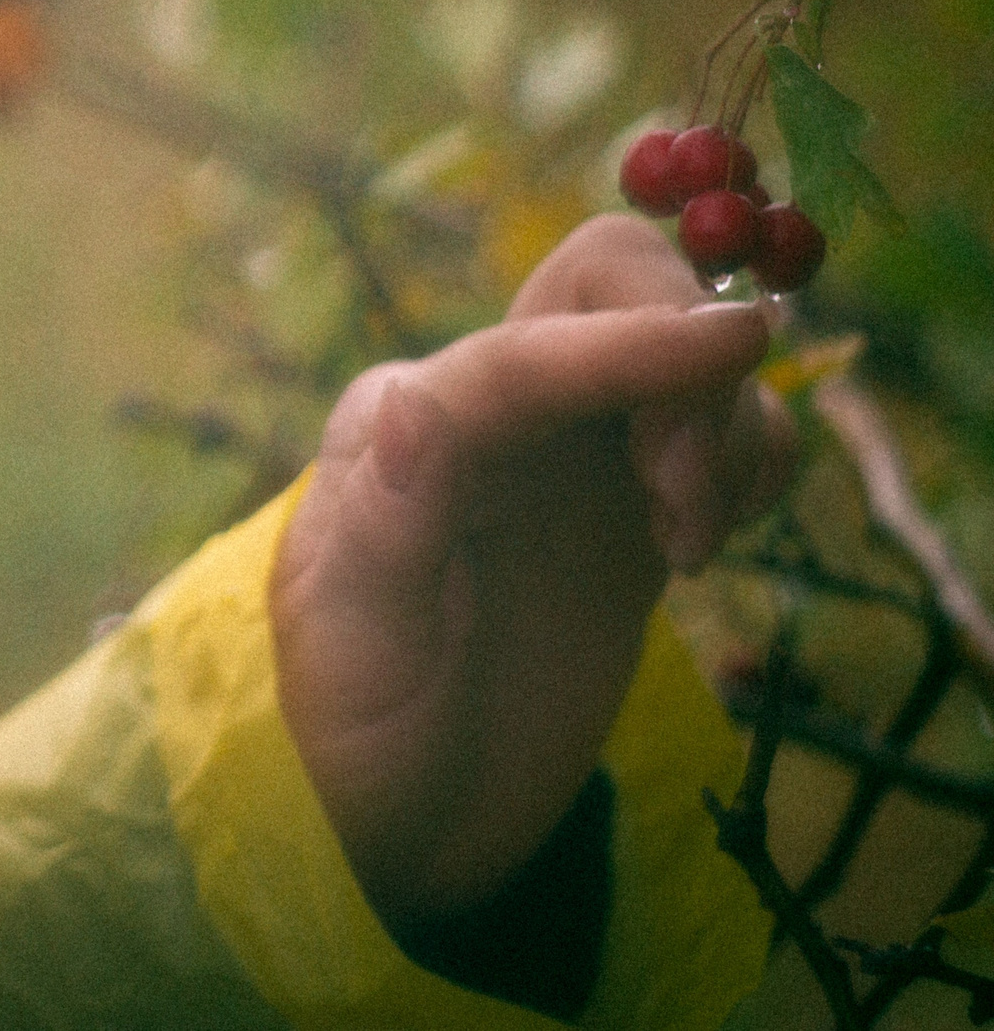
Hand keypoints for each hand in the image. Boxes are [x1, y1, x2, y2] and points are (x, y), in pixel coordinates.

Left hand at [270, 215, 796, 925]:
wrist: (412, 816)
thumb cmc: (358, 736)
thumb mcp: (352, 651)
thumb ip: (382, 531)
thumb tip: (409, 399)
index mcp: (395, 425)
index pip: (521, 354)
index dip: (627, 343)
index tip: (734, 346)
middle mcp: (478, 409)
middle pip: (607, 282)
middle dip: (677, 366)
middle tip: (680, 508)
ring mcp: (560, 445)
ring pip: (675, 340)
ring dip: (718, 424)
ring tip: (683, 550)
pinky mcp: (629, 496)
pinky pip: (718, 418)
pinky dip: (745, 454)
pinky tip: (700, 540)